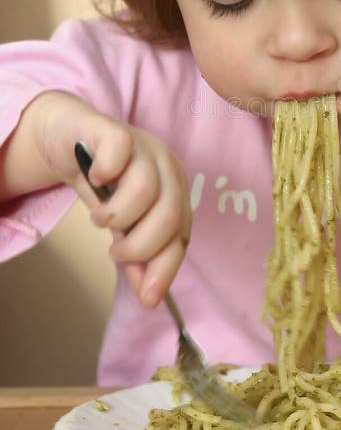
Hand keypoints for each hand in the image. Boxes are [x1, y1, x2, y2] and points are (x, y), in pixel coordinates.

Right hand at [27, 92, 190, 306]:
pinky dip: (104, 173)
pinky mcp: (113, 130)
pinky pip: (119, 152)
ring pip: (145, 190)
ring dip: (117, 216)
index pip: (182, 234)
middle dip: (140, 247)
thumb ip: (137, 254)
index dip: (166, 267)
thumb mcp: (123, 224)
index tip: (147, 298)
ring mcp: (143, 146)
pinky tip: (94, 181)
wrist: (69, 137)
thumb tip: (148, 296)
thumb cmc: (104, 183)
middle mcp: (166, 167)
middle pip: (169, 216)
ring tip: (100, 219)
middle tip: (115, 251)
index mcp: (176, 190)